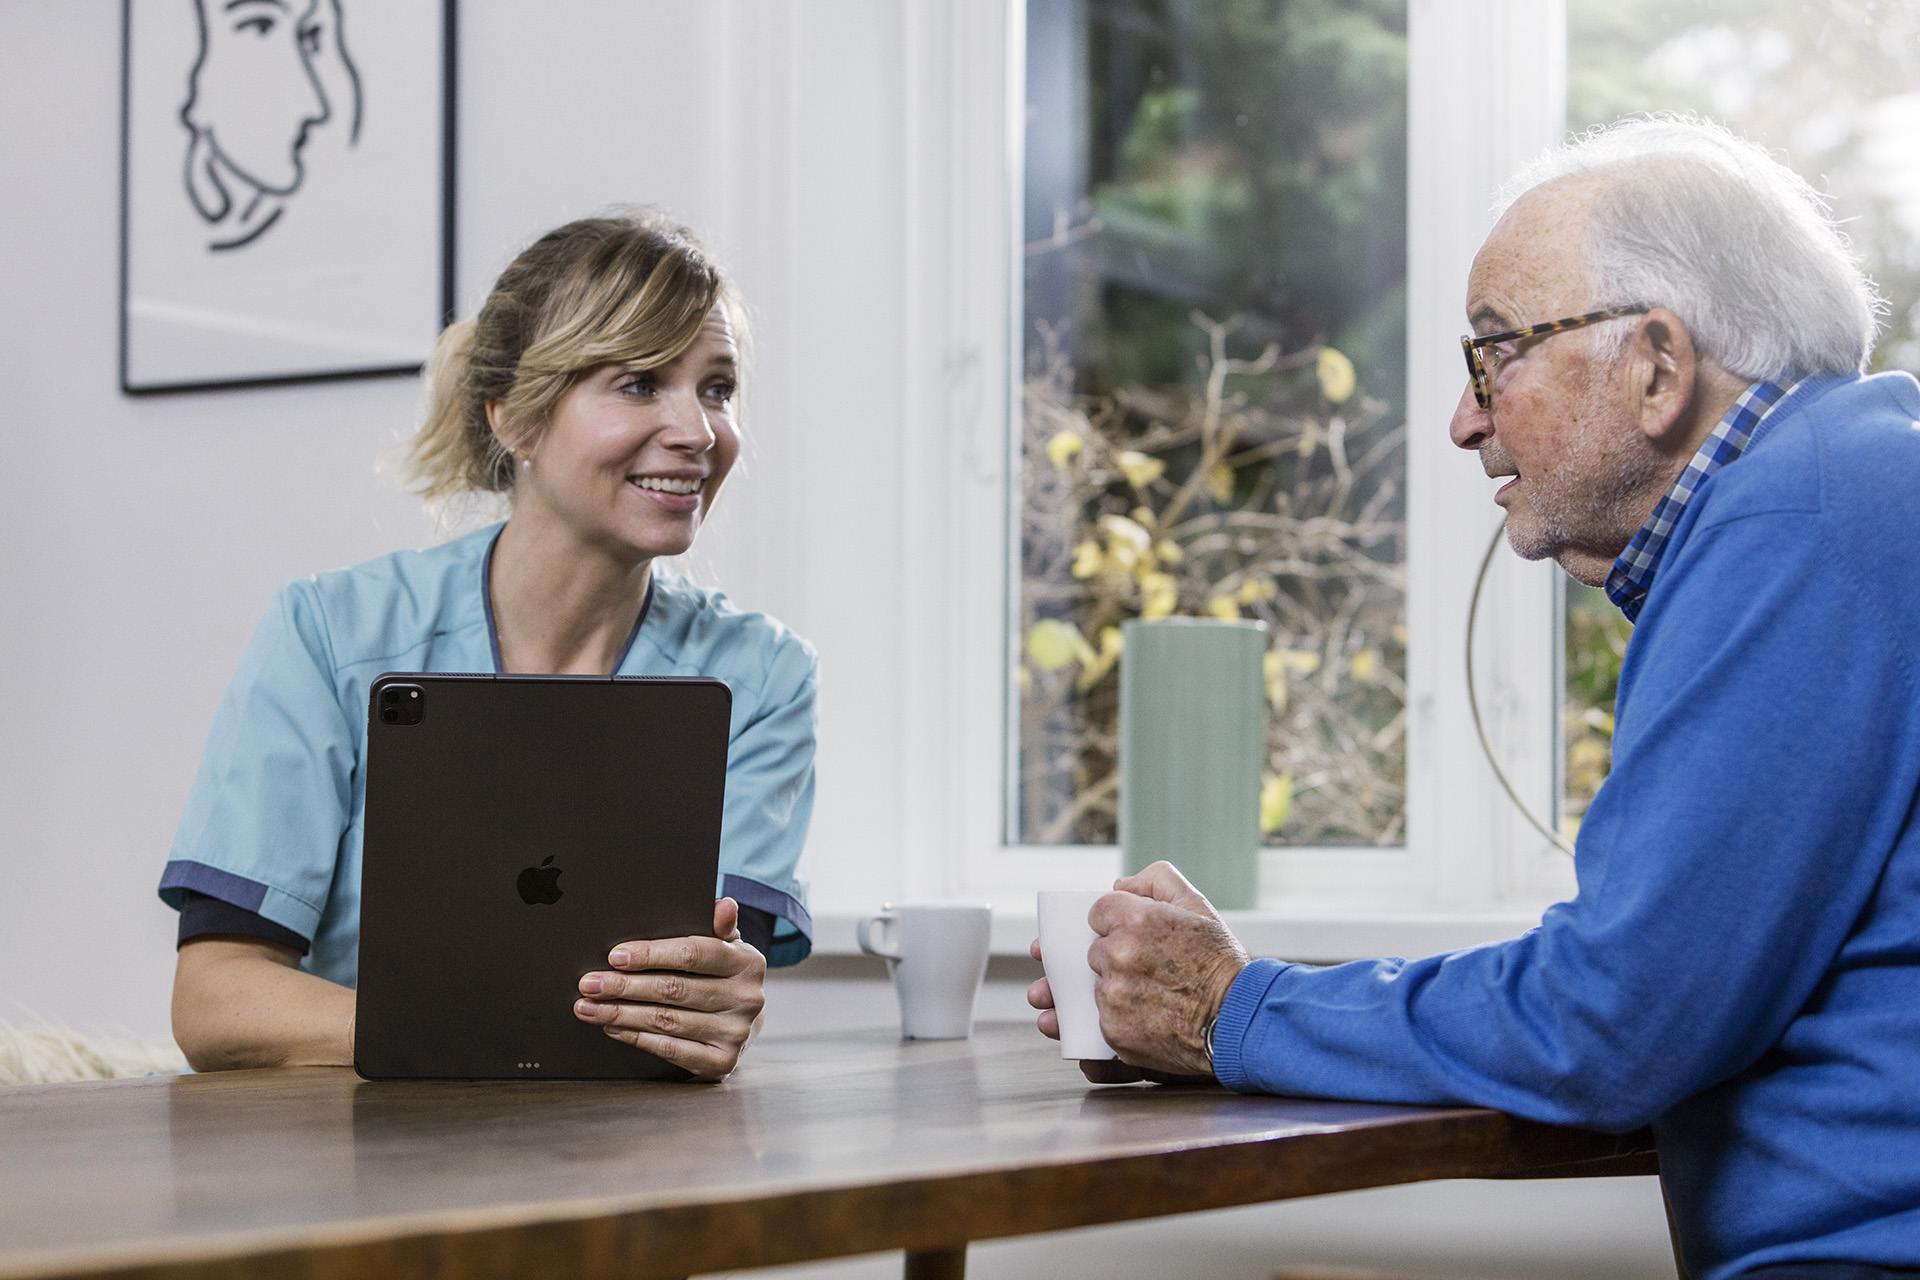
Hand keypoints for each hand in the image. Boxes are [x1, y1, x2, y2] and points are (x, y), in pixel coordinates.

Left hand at [574, 897, 767, 1079]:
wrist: (744, 1023)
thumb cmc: (722, 976)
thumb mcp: (725, 946)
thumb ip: (718, 926)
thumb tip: (724, 905)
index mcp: (747, 962)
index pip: (693, 954)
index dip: (651, 955)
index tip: (615, 956)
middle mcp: (747, 998)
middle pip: (674, 989)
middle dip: (625, 986)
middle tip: (590, 984)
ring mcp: (736, 1033)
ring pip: (666, 1021)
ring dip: (621, 1014)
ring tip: (591, 1007)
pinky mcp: (722, 1062)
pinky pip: (671, 1050)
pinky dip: (637, 1037)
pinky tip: (613, 1028)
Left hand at [1030, 862, 1248, 1082]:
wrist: (1241, 1020)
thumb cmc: (1223, 965)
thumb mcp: (1199, 907)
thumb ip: (1156, 880)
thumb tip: (1120, 885)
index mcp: (1136, 920)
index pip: (1098, 912)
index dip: (1118, 924)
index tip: (1135, 936)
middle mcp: (1120, 956)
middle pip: (1095, 951)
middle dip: (1115, 958)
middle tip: (1149, 968)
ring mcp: (1114, 996)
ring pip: (1098, 986)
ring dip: (1115, 990)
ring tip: (1151, 995)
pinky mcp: (1114, 1031)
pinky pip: (1101, 1019)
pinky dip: (1118, 1020)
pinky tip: (1146, 1018)